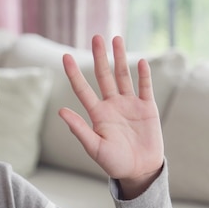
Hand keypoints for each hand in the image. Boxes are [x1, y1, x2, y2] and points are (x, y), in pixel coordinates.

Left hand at [60, 35, 163, 198]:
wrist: (140, 171)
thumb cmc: (115, 163)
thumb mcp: (94, 148)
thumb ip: (79, 129)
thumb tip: (61, 111)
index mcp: (98, 114)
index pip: (83, 89)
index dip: (74, 73)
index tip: (65, 56)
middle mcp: (112, 105)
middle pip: (104, 76)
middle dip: (100, 56)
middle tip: (96, 37)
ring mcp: (130, 105)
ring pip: (124, 76)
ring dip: (120, 58)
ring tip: (116, 39)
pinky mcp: (147, 108)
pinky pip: (145, 87)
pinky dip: (143, 75)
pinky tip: (140, 62)